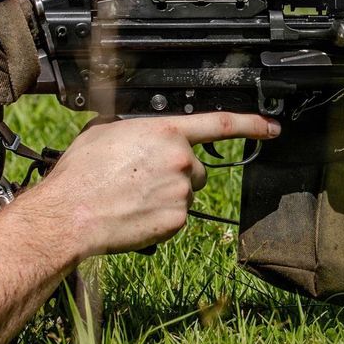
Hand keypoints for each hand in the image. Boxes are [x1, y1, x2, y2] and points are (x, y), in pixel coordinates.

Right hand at [36, 113, 280, 255]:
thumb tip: (140, 128)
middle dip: (177, 174)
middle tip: (142, 180)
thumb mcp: (105, 131)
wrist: (71, 215)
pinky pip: (178, 217)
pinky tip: (136, 214)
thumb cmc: (82, 173)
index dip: (252, 124)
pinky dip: (161, 218)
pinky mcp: (177, 220)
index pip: (221, 123)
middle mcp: (180, 159)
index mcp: (165, 131)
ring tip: (133, 198)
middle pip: (197, 168)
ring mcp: (181, 192)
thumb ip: (136, 126)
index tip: (272, 127)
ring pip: (186, 193)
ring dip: (168, 196)